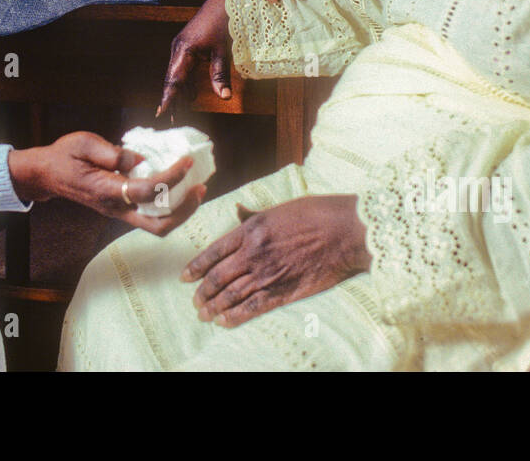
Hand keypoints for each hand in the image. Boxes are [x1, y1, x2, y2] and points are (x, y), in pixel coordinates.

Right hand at [8, 131, 204, 235]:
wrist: (47, 174)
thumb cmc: (65, 155)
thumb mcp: (84, 143)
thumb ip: (112, 152)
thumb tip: (141, 159)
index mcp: (107, 191)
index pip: (147, 191)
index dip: (171, 177)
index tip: (186, 161)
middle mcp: (116, 208)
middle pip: (158, 224)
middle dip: (184, 210)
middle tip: (200, 187)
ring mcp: (119, 212)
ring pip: (156, 225)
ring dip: (180, 211)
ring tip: (196, 188)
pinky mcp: (121, 210)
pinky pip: (150, 216)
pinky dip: (169, 206)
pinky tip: (178, 187)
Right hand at [159, 0, 231, 115]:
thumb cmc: (224, 21)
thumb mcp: (224, 49)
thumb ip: (220, 74)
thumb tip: (224, 97)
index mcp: (184, 50)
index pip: (174, 80)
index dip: (168, 98)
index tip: (161, 113)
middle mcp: (178, 49)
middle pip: (171, 79)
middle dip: (171, 100)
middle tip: (170, 121)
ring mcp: (181, 47)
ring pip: (177, 75)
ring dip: (179, 93)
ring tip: (178, 114)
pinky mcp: (187, 46)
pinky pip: (183, 69)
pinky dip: (186, 83)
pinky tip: (190, 96)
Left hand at [182, 196, 371, 327]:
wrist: (344, 231)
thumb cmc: (315, 214)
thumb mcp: (278, 208)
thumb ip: (254, 215)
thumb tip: (238, 211)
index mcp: (250, 230)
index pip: (213, 251)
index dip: (195, 266)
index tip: (185, 277)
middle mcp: (253, 253)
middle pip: (218, 277)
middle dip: (202, 291)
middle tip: (195, 301)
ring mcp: (267, 274)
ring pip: (231, 295)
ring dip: (213, 307)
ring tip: (204, 315)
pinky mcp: (283, 291)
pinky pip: (253, 308)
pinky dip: (235, 317)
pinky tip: (224, 322)